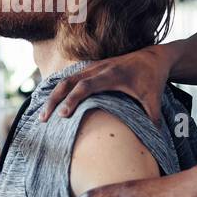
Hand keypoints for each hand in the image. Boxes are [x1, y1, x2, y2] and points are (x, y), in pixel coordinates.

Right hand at [40, 45, 172, 123]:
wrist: (153, 57)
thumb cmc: (153, 79)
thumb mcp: (154, 98)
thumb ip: (152, 118)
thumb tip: (154, 139)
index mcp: (112, 74)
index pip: (86, 86)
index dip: (73, 99)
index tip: (62, 114)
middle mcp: (99, 68)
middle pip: (69, 81)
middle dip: (54, 99)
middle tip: (43, 119)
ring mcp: (93, 67)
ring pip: (66, 79)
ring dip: (53, 96)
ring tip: (42, 116)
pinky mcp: (91, 69)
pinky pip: (69, 78)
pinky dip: (58, 90)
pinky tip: (50, 104)